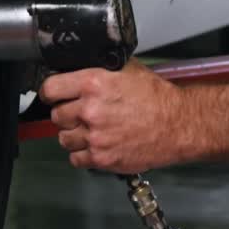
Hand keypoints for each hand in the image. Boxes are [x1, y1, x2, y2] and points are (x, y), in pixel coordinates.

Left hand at [40, 60, 193, 173]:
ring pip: (63, 139)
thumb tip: (77, 69)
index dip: (50, 92)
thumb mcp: (127, 69)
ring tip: (90, 131)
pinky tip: (96, 145)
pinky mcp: (102, 158)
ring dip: (73, 135)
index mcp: (93, 83)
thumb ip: (98, 69)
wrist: (178, 124)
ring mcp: (95, 137)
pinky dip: (82, 154)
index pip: (50, 89)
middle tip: (81, 114)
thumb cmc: (157, 98)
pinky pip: (75, 159)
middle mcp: (90, 110)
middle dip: (66, 114)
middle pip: (56, 115)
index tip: (54, 95)